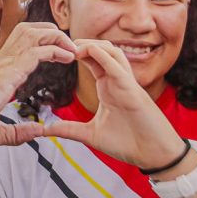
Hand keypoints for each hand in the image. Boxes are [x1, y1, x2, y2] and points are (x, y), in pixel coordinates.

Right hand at [0, 22, 75, 148]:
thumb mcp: (0, 132)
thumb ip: (20, 131)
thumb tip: (37, 132)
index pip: (22, 43)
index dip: (44, 42)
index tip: (62, 53)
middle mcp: (0, 63)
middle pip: (28, 30)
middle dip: (53, 32)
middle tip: (70, 47)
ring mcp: (2, 65)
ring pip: (32, 34)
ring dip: (56, 37)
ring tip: (72, 48)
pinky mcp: (6, 73)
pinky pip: (35, 52)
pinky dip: (55, 50)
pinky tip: (67, 57)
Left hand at [43, 40, 187, 168]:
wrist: (152, 154)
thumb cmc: (127, 143)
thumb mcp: (90, 135)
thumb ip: (68, 130)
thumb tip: (44, 130)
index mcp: (107, 87)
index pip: (91, 60)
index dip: (75, 52)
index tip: (56, 51)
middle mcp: (116, 80)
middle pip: (101, 50)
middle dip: (82, 43)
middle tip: (60, 43)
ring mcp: (126, 83)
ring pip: (111, 52)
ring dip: (92, 45)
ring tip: (72, 46)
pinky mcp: (132, 90)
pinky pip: (118, 67)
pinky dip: (104, 57)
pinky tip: (88, 52)